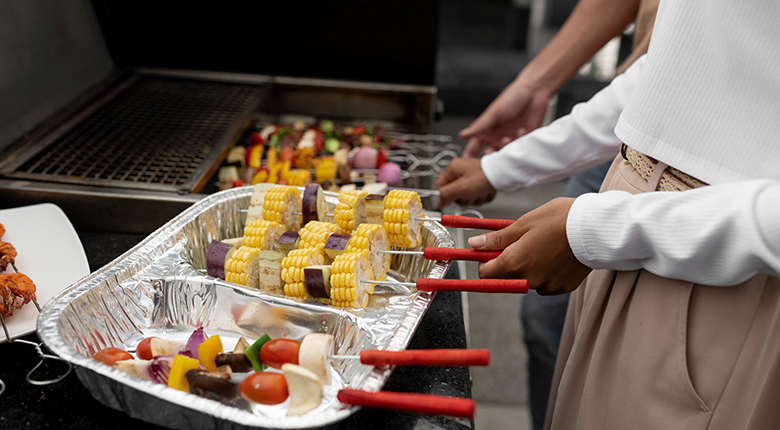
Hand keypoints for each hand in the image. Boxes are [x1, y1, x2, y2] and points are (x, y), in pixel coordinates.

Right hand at [435, 158, 496, 207]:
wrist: (504, 175)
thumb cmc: (483, 177)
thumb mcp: (460, 188)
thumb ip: (446, 195)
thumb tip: (438, 202)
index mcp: (453, 168)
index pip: (440, 186)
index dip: (447, 195)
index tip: (455, 198)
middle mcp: (461, 171)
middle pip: (454, 194)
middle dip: (465, 198)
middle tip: (470, 193)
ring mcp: (471, 177)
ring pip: (467, 197)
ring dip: (475, 198)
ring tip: (481, 191)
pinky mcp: (480, 182)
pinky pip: (477, 196)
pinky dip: (482, 197)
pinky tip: (486, 191)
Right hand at [459, 78, 552, 157]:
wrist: (535, 91)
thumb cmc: (512, 97)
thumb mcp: (493, 113)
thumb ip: (479, 126)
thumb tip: (462, 135)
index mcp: (486, 131)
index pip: (474, 148)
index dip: (469, 157)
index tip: (466, 165)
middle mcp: (497, 137)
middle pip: (489, 155)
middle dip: (488, 158)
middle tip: (490, 155)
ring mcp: (510, 140)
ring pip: (504, 154)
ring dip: (504, 150)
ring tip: (507, 138)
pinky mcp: (524, 141)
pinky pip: (519, 149)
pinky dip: (519, 143)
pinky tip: (521, 131)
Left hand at [468, 198, 591, 294]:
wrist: (596, 227)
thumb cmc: (558, 219)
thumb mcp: (523, 223)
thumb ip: (497, 239)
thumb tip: (473, 245)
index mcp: (515, 262)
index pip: (486, 273)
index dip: (485, 261)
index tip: (492, 250)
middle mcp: (529, 279)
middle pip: (507, 277)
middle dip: (509, 262)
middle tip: (523, 241)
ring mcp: (548, 285)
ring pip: (528, 280)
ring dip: (529, 267)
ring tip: (544, 245)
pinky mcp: (563, 287)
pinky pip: (546, 284)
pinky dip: (547, 272)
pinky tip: (556, 255)